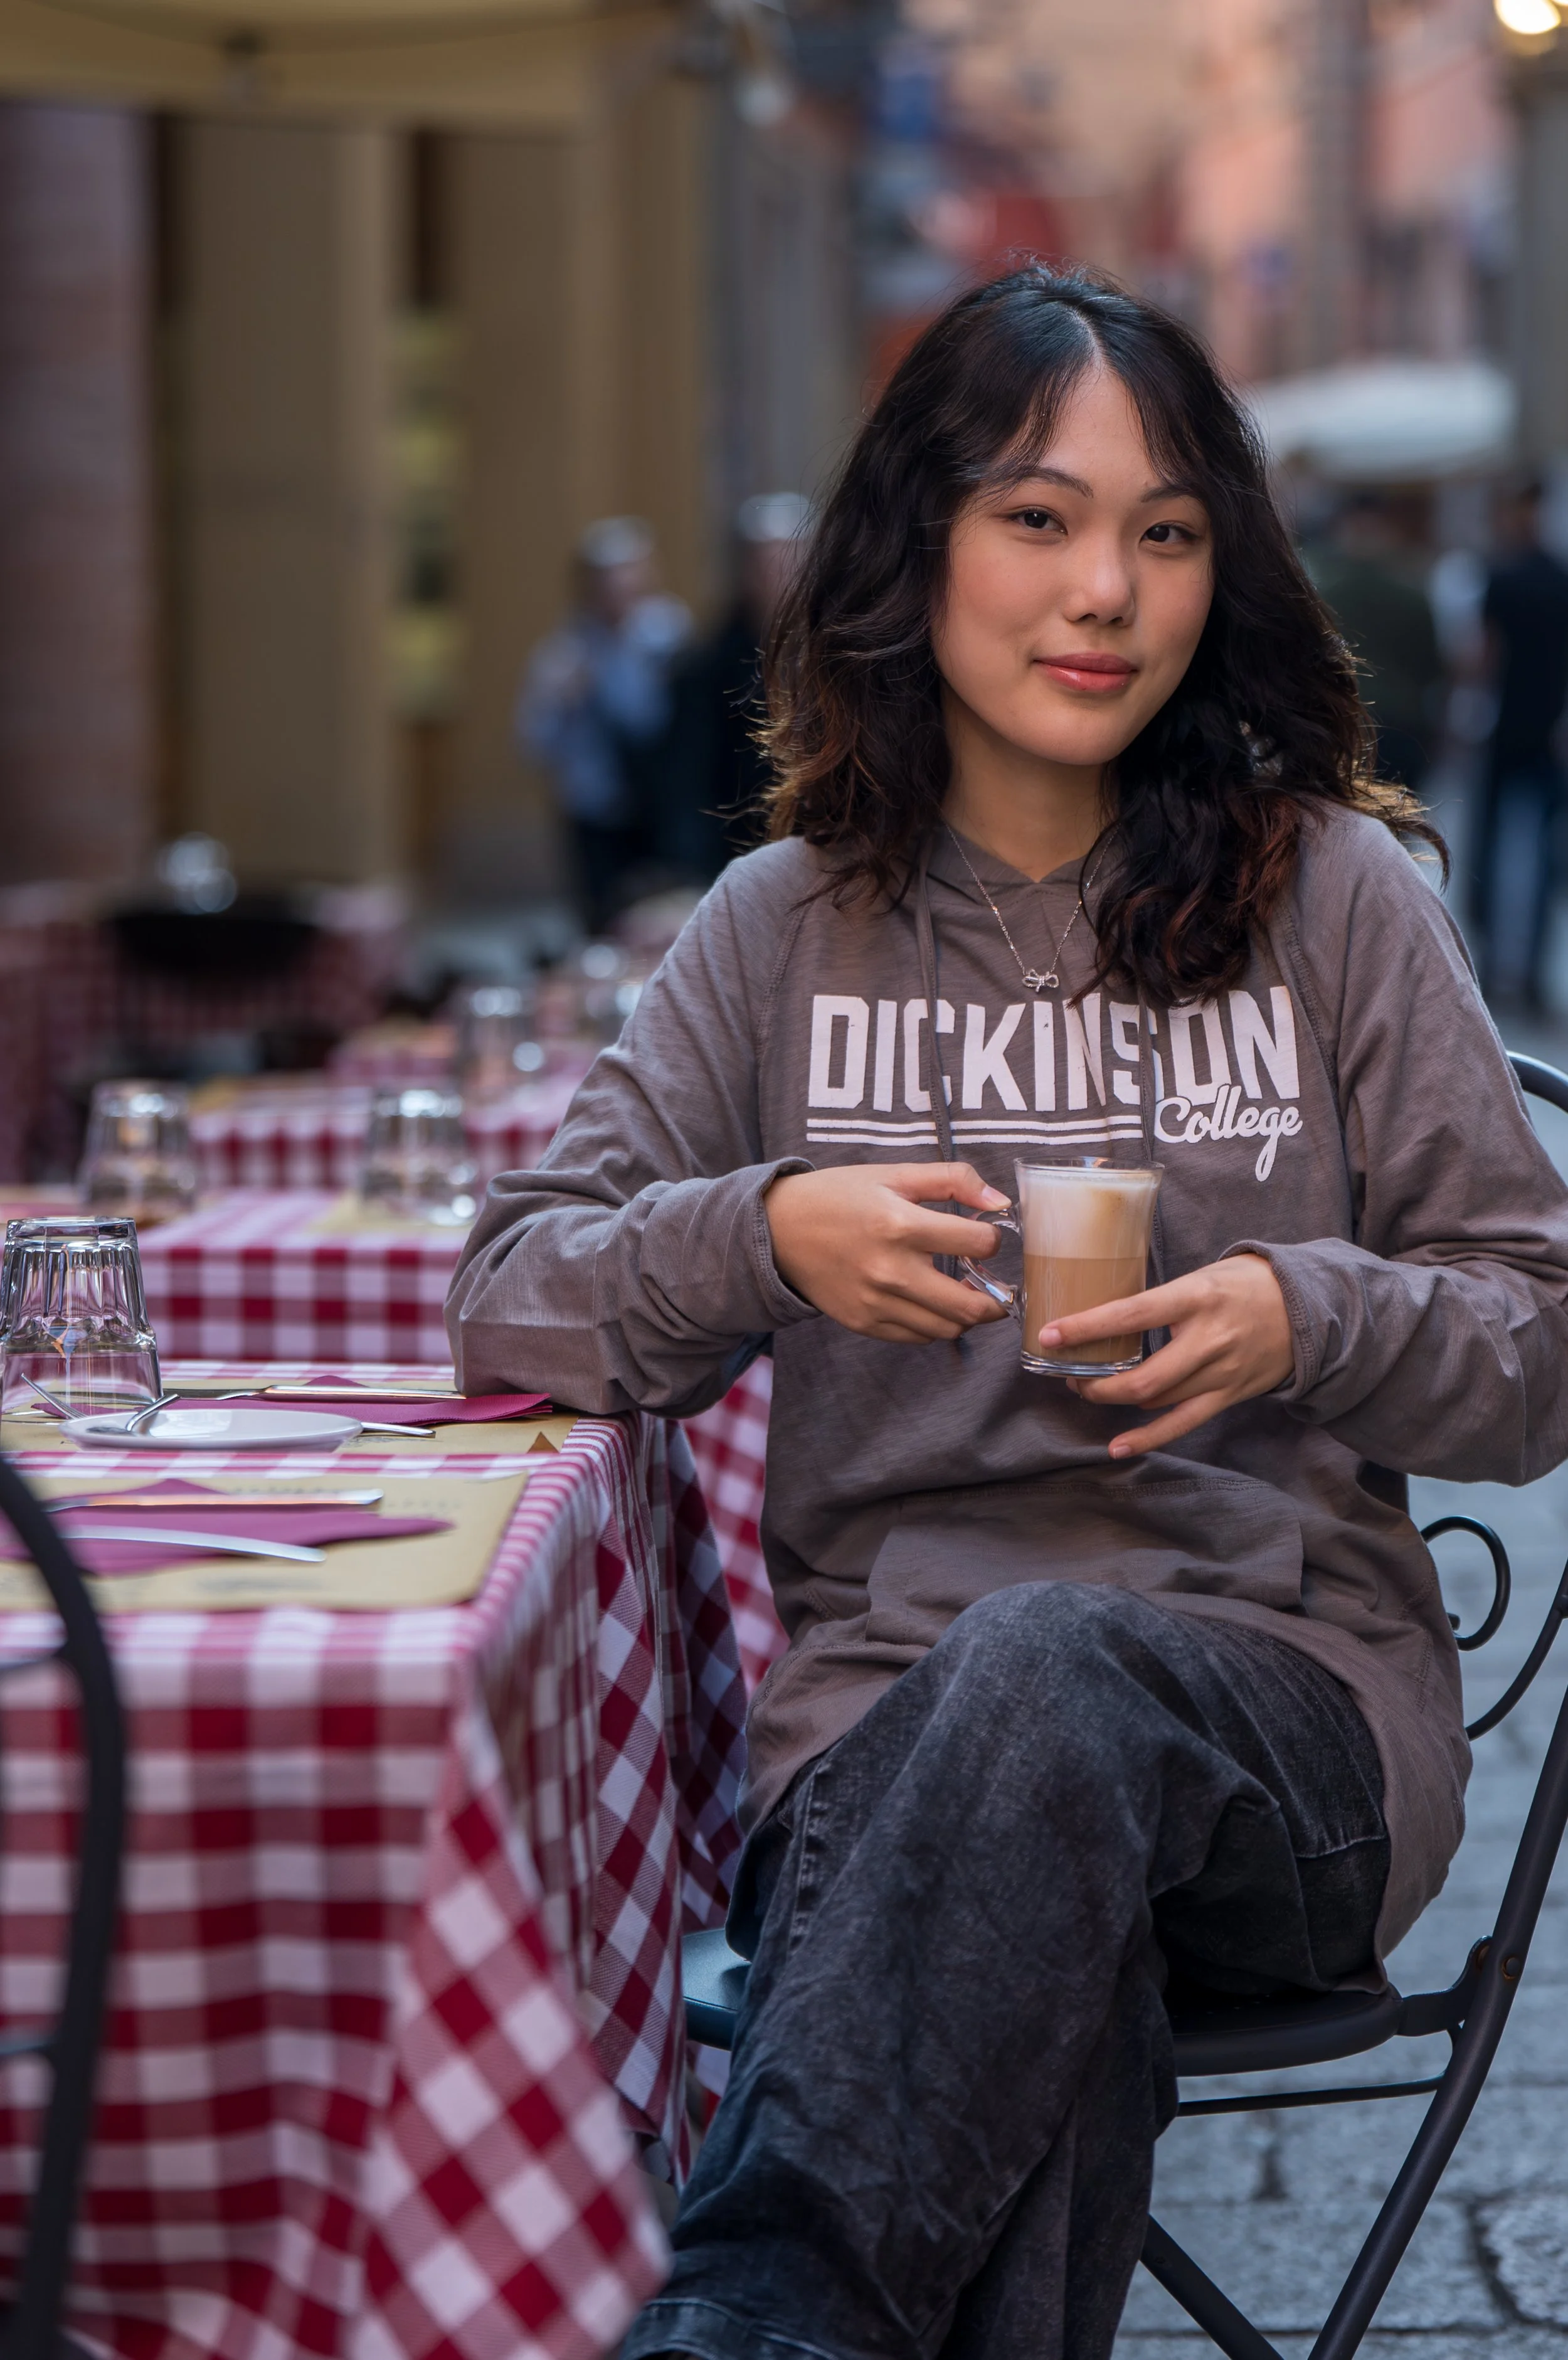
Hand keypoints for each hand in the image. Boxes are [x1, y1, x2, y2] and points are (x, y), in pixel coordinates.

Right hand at [765, 1163, 1012, 1343]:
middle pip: (971, 1305)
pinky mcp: (864, 1324)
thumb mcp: (893, 1174)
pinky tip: (931, 1303)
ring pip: (948, 1329)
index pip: (980, 1243)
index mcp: (901, 1225)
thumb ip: (952, 1179)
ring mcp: (876, 1303)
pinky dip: (934, 1325)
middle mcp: (891, 1271)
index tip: (986, 1235)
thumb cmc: (839, 1197)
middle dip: (998, 1299)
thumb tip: (1000, 1201)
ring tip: (964, 1295)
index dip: (993, 1238)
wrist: (778, 1230)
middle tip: (999, 1288)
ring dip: (967, 1315)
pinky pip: (917, 1337)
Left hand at [1041, 1253, 1292, 1459]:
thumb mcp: (1203, 1275)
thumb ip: (1163, 1296)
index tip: (1050, 1334)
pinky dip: (1148, 1438)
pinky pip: (1182, 1423)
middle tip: (1068, 1375)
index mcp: (1196, 1298)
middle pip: (1141, 1376)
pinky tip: (1118, 1447)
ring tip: (1087, 1391)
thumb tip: (1111, 1314)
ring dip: (1114, 1400)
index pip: (1131, 1314)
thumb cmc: (1247, 1283)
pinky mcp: (1229, 1396)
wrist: (1309, 1308)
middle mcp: (1208, 1340)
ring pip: (1155, 1399)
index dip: (1087, 1328)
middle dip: (1095, 1382)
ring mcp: (1220, 1373)